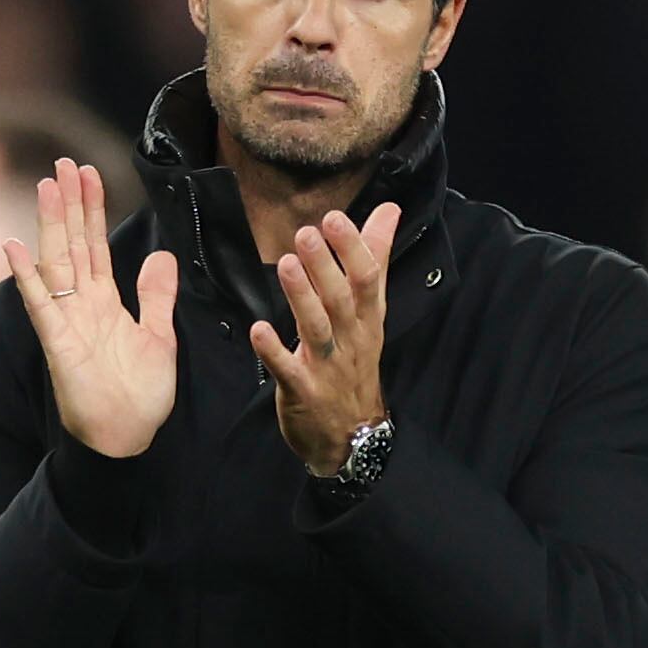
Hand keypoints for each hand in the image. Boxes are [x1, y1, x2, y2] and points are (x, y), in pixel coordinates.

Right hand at [7, 158, 181, 458]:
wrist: (126, 439)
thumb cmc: (140, 395)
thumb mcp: (159, 337)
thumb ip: (157, 297)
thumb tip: (162, 255)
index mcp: (104, 302)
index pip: (96, 244)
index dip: (93, 208)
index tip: (89, 173)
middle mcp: (81, 305)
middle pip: (73, 243)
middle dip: (70, 203)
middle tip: (64, 163)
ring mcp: (66, 321)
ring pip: (56, 262)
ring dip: (51, 225)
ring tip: (47, 186)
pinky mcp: (57, 343)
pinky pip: (39, 304)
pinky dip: (25, 276)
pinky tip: (12, 246)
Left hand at [254, 202, 398, 475]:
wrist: (353, 436)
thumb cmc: (357, 362)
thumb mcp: (372, 311)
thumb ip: (375, 258)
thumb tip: (388, 210)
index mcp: (368, 318)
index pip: (367, 279)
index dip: (352, 248)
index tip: (334, 218)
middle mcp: (351, 340)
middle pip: (340, 300)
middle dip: (325, 266)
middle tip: (306, 233)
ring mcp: (327, 367)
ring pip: (316, 329)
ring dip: (302, 298)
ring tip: (287, 266)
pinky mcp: (302, 392)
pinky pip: (288, 370)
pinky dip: (274, 351)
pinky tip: (258, 329)